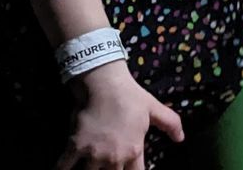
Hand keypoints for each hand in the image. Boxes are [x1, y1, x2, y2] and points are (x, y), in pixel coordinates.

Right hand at [53, 62, 183, 169]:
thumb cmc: (130, 96)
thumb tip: (181, 139)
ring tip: (89, 167)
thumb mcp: (154, 108)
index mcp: (133, 151)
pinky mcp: (75, 147)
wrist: (104, 82)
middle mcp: (114, 157)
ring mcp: (93, 154)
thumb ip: (170, 124)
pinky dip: (61, 169)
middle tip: (107, 166)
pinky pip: (64, 166)